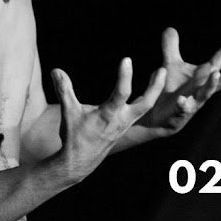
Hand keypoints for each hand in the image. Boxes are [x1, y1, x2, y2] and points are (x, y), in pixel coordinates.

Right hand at [51, 58, 165, 183]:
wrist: (80, 162)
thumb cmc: (74, 136)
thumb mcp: (68, 112)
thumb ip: (64, 90)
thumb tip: (55, 70)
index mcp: (108, 115)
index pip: (121, 94)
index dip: (125, 76)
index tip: (127, 59)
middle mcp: (121, 120)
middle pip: (145, 103)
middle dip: (155, 87)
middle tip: (165, 68)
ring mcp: (126, 124)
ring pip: (147, 106)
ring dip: (155, 90)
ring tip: (162, 73)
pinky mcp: (127, 126)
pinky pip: (143, 111)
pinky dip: (149, 99)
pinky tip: (152, 87)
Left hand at [139, 28, 220, 135]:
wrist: (158, 116)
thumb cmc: (170, 90)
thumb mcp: (171, 66)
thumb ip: (171, 48)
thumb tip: (170, 28)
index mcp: (203, 75)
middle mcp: (202, 89)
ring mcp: (194, 102)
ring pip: (206, 94)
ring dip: (211, 84)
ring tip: (215, 73)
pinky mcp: (181, 114)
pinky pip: (184, 109)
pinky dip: (184, 104)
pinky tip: (182, 100)